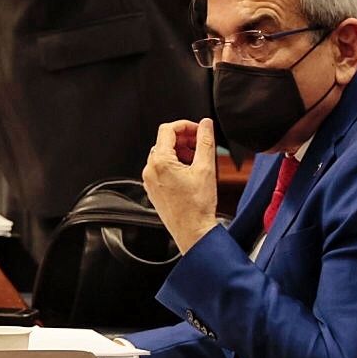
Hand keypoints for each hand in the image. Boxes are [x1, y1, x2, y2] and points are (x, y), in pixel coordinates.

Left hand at [142, 118, 218, 252]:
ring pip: (163, 155)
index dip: (186, 125)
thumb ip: (206, 141)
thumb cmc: (197, 207)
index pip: (168, 129)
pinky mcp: (153, 190)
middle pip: (165, 142)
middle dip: (184, 140)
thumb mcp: (206, 168)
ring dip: (181, 152)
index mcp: (160, 162)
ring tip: (197, 161)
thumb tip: (206, 125)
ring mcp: (150, 181)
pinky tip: (190, 173)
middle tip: (201, 145)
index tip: (199, 130)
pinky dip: (175, 165)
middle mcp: (150, 170)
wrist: (193, 232)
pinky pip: (161, 169)